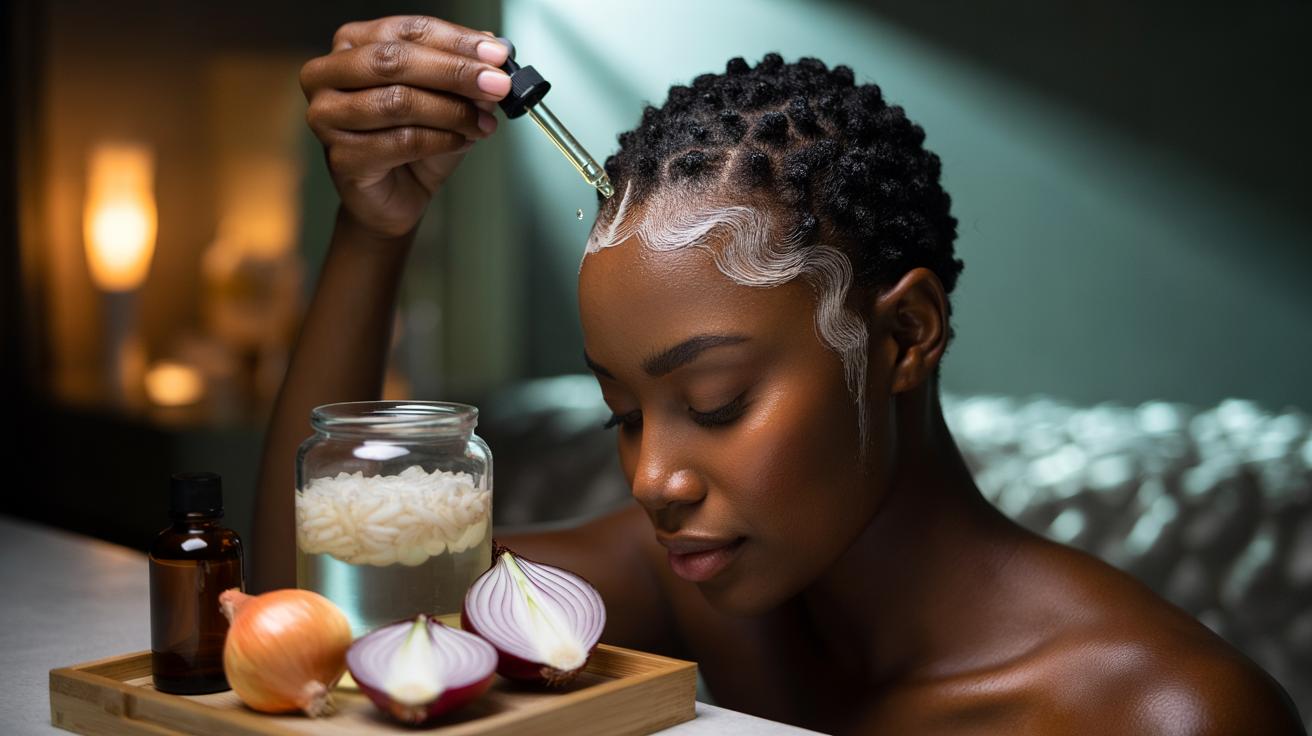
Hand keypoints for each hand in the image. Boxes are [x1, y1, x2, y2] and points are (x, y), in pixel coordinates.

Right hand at [300, 16, 510, 237]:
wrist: (396, 195)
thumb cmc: (412, 142)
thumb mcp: (445, 98)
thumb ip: (463, 72)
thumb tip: (494, 55)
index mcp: (351, 44)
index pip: (406, 31)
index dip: (456, 40)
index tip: (496, 55)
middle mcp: (327, 75)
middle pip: (395, 61)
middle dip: (455, 72)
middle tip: (496, 85)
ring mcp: (327, 116)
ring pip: (399, 102)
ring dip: (453, 112)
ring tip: (482, 123)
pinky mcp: (342, 157)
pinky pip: (402, 141)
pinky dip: (442, 140)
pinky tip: (460, 141)